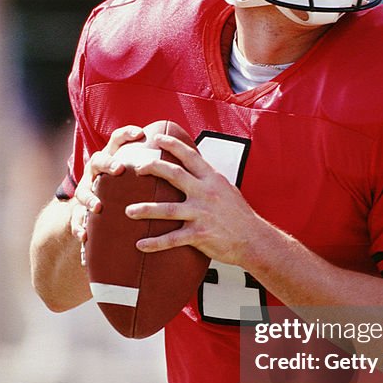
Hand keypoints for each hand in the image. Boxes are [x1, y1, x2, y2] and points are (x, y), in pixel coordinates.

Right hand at [72, 125, 145, 244]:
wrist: (98, 209)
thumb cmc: (127, 188)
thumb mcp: (137, 175)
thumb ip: (154, 167)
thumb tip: (187, 157)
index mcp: (112, 159)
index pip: (117, 140)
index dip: (126, 134)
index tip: (140, 133)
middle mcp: (96, 172)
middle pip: (97, 161)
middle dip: (108, 164)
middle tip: (120, 169)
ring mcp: (86, 190)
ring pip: (82, 191)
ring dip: (89, 198)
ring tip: (98, 207)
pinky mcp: (79, 211)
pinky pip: (76, 219)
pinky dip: (78, 227)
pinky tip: (84, 235)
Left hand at [125, 133, 262, 265]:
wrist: (254, 239)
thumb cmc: (240, 216)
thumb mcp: (227, 190)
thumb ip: (209, 180)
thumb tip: (194, 169)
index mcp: (213, 180)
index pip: (190, 156)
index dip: (172, 145)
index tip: (157, 138)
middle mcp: (206, 193)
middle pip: (174, 174)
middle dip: (152, 168)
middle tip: (136, 168)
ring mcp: (202, 214)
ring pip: (167, 209)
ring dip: (145, 209)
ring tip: (128, 211)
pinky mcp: (200, 234)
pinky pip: (172, 238)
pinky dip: (155, 243)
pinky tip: (140, 245)